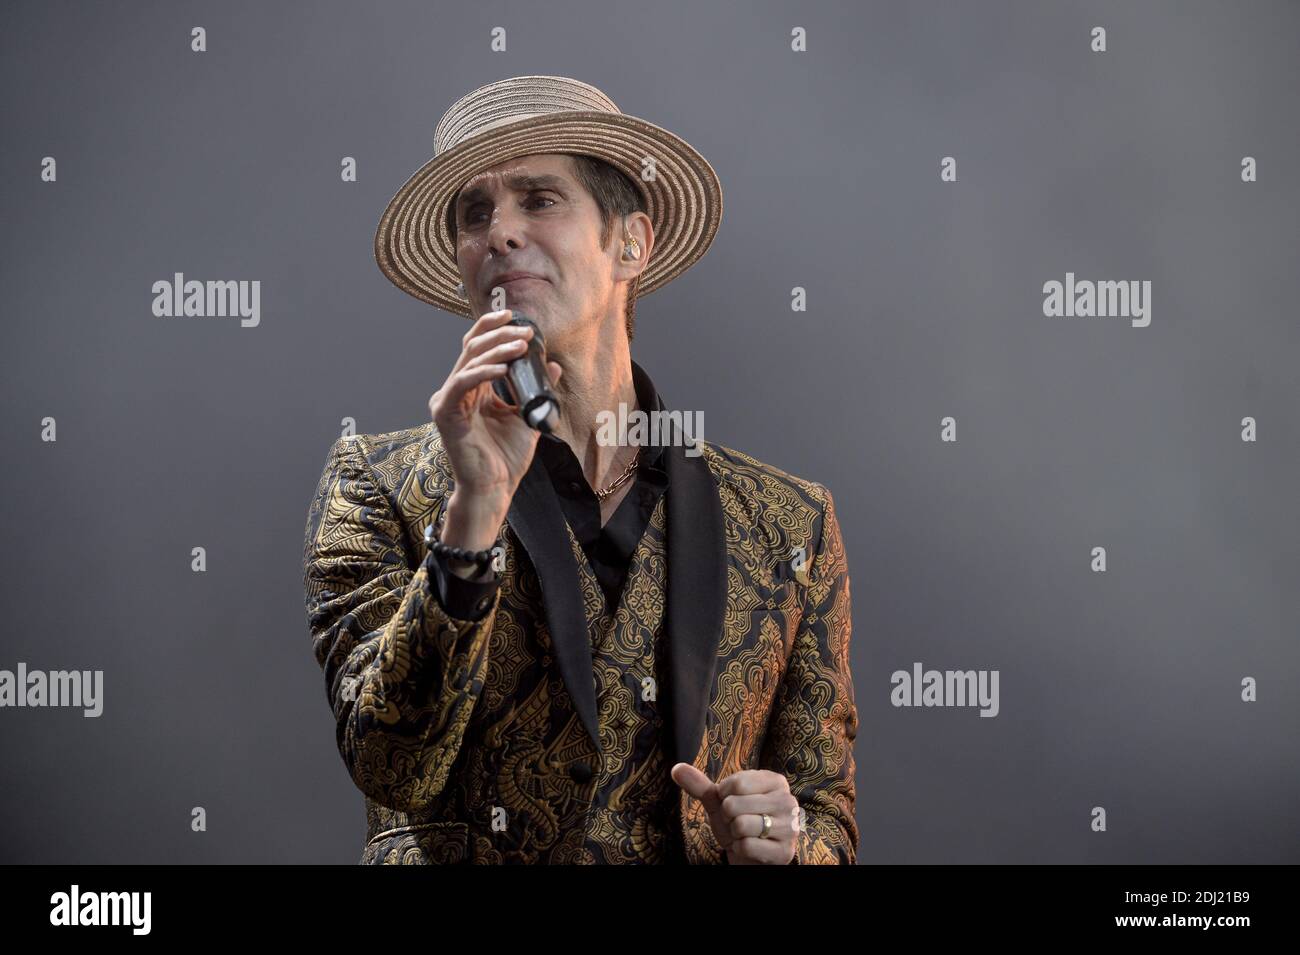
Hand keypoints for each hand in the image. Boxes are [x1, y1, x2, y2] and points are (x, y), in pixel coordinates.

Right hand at [428, 309, 562, 551]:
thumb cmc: (506, 458)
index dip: (493, 327)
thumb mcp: (527, 414)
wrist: (495, 488)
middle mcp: (455, 390)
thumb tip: (552, 363)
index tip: (517, 318)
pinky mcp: (444, 413)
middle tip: (526, 330)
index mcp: (471, 389)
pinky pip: (463, 383)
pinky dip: (483, 371)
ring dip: (497, 349)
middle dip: (500, 334)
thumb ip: (536, 388)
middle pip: (472, 347)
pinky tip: (503, 367)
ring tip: (521, 344)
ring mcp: (447, 400)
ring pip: (469, 360)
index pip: (477, 347)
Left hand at [671, 763, 800, 863]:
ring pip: (741, 825)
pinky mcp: (785, 851)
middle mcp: (788, 801)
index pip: (735, 784)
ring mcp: (790, 827)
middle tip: (738, 822)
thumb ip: (700, 785)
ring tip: (745, 834)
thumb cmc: (736, 822)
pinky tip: (751, 848)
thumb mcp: (719, 802)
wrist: (750, 855)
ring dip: (734, 834)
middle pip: (734, 805)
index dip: (724, 797)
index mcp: (775, 781)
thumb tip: (676, 768)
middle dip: (728, 818)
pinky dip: (741, 849)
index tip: (733, 803)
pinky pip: (747, 846)